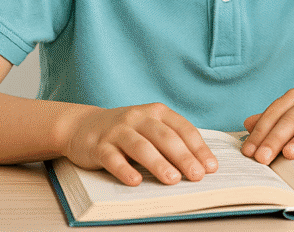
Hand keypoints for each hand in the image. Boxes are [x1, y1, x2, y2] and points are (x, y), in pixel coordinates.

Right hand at [61, 103, 217, 185]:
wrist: (83, 126)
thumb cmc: (127, 131)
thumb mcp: (150, 128)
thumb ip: (171, 140)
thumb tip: (199, 164)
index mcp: (157, 112)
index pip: (183, 129)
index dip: (198, 148)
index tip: (211, 167)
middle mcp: (138, 117)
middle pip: (165, 138)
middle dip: (184, 157)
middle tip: (197, 176)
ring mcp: (117, 131)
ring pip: (141, 147)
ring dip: (159, 164)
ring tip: (172, 180)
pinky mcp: (98, 146)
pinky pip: (112, 158)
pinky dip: (124, 170)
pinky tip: (135, 181)